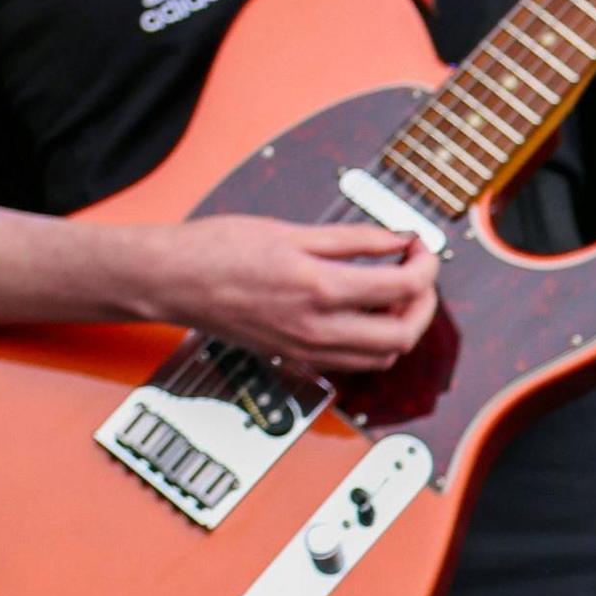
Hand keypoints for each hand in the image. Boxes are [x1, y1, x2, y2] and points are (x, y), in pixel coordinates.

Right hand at [139, 214, 440, 372]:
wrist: (170, 280)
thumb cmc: (214, 251)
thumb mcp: (289, 231)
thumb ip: (352, 240)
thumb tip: (397, 240)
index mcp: (319, 288)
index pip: (403, 287)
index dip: (425, 264)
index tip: (418, 246)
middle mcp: (318, 328)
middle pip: (404, 334)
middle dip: (423, 302)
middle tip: (415, 274)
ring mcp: (307, 350)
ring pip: (383, 357)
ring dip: (401, 327)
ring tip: (390, 295)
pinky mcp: (295, 358)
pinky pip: (353, 364)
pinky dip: (372, 344)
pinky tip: (360, 316)